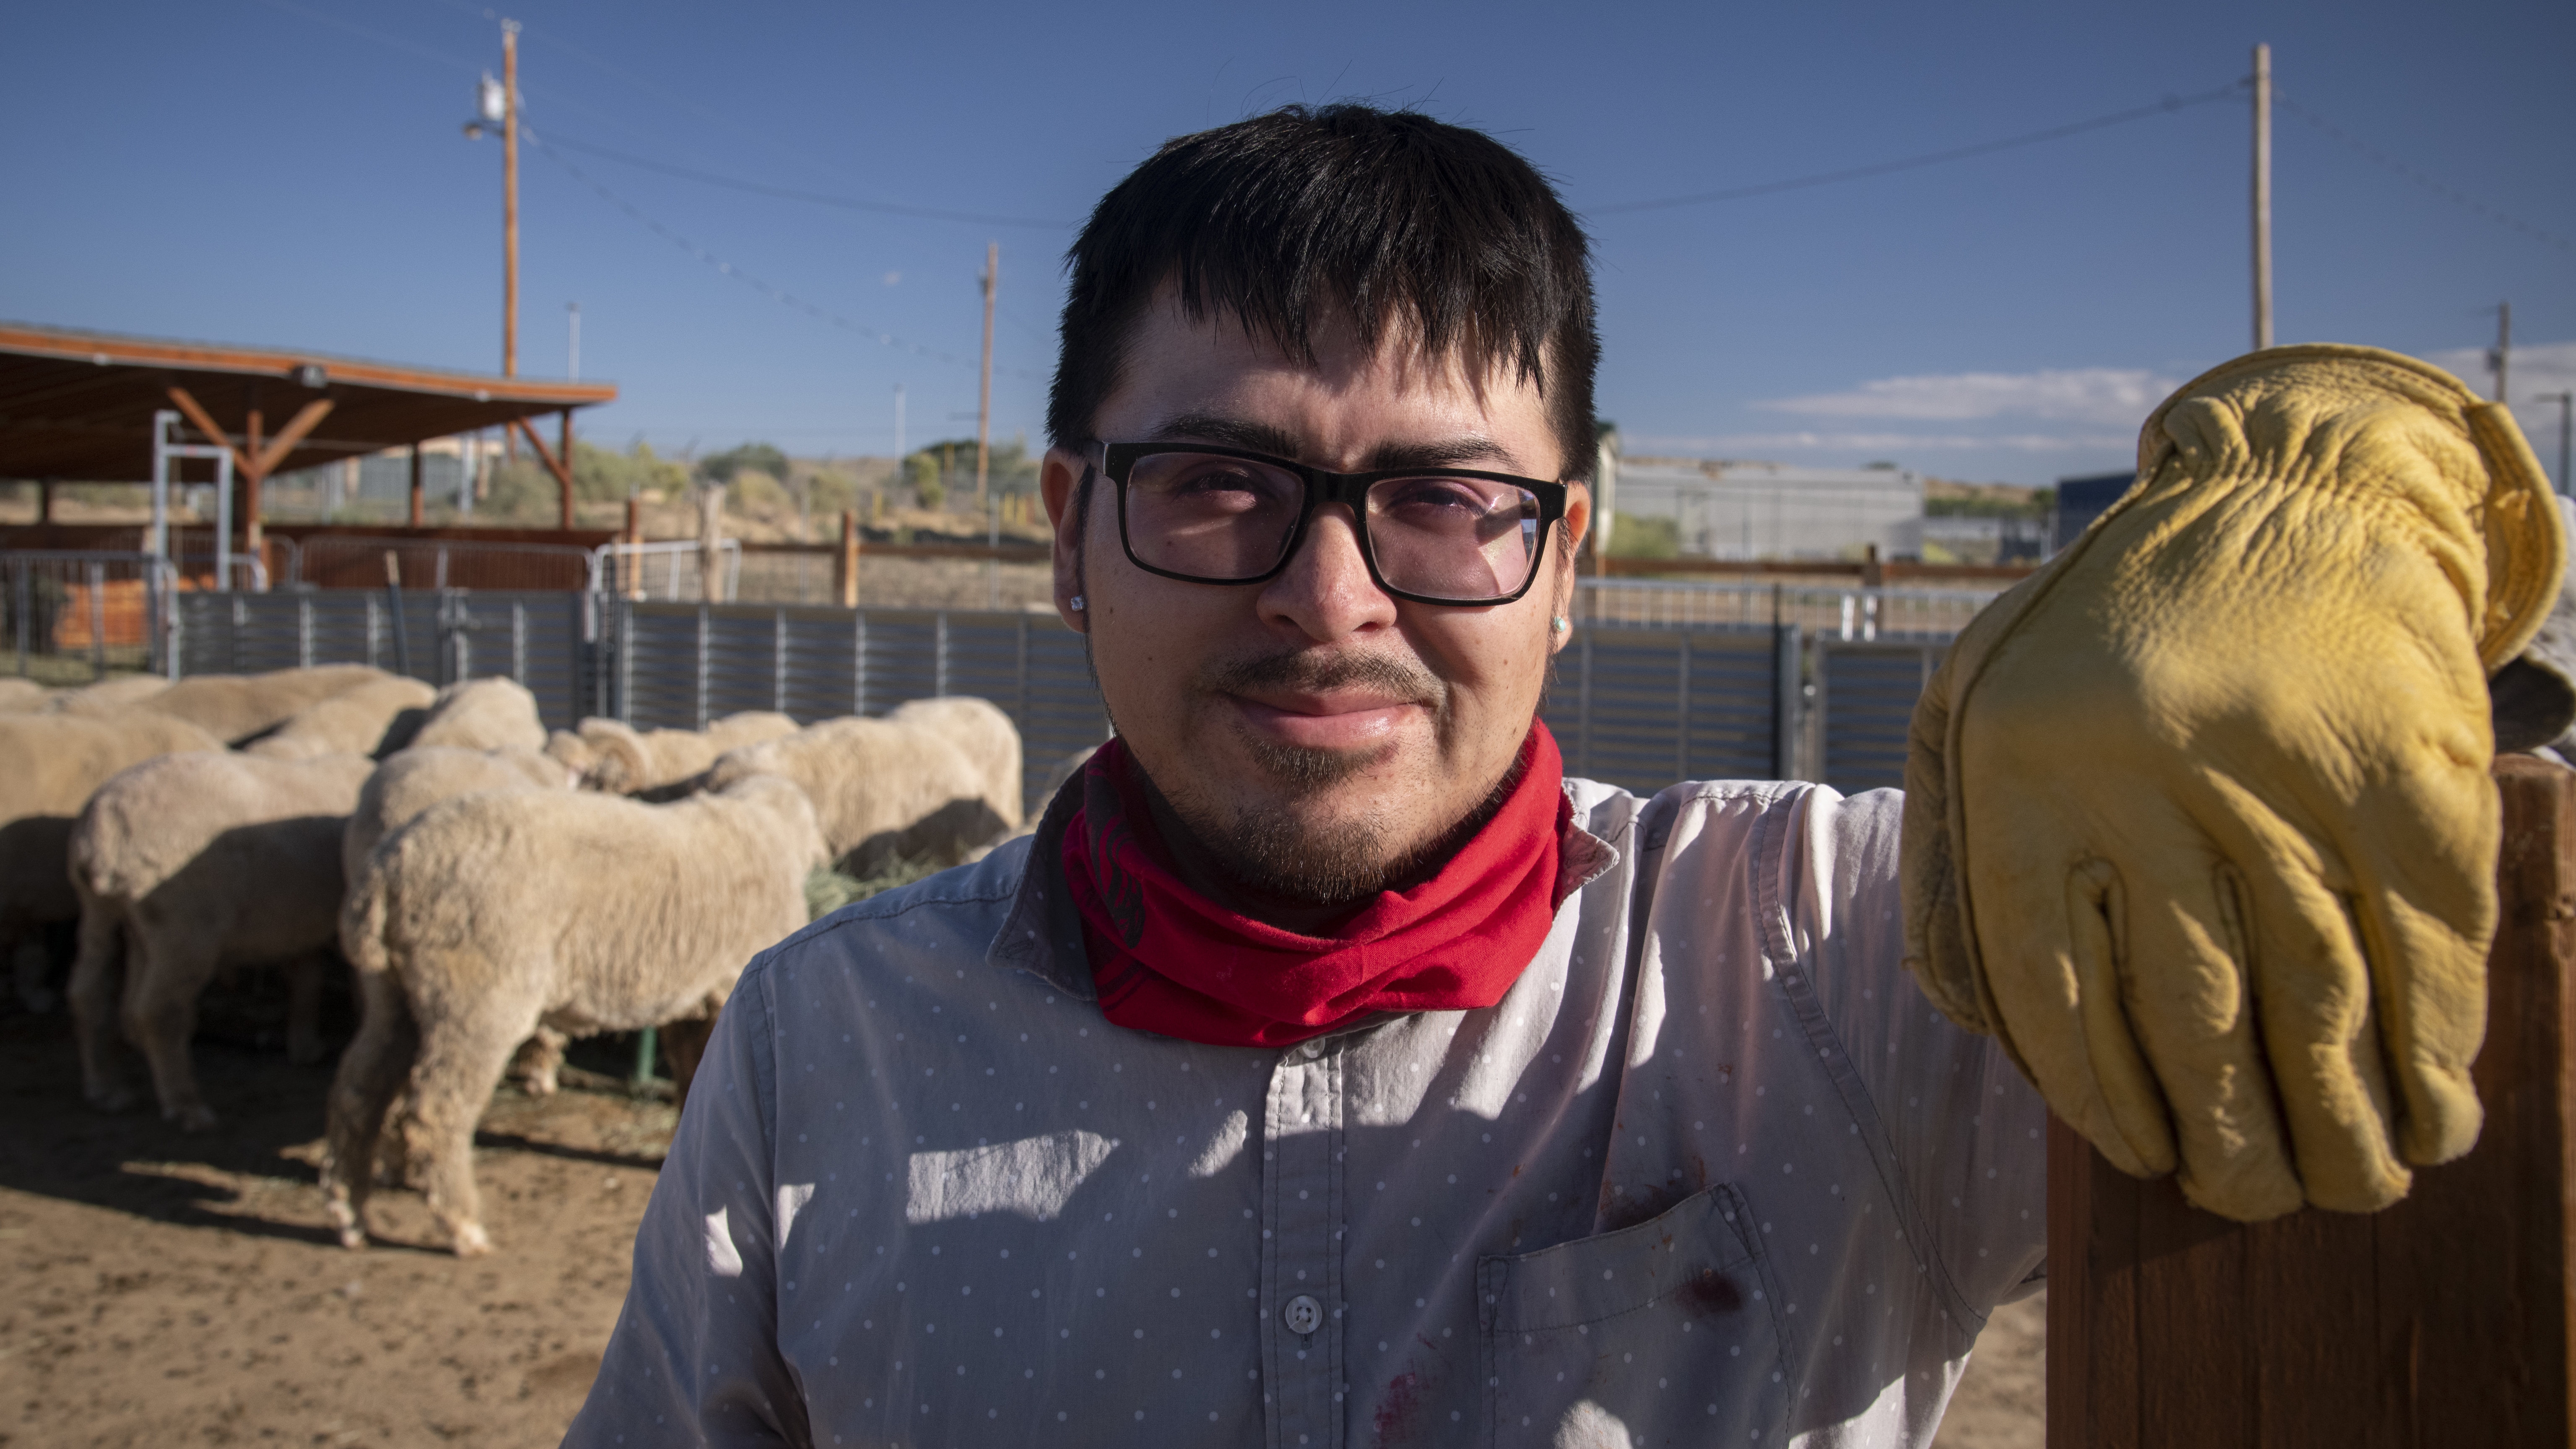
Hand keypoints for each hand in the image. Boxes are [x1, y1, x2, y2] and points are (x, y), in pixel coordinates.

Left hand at [1901, 346, 2562, 1219]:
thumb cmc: (2103, 636)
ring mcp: (2280, 770)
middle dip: (2233, 1136)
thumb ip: (1958, 864)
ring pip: (2317, 997)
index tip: (2143, 1159)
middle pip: (2194, 1013)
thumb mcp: (1973, 711)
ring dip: (2343, 1119)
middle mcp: (2143, 773)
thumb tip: (1985, 1030)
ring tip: (2351, 1189)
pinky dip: (2436, 1046)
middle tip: (2252, 1201)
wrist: (2282, 497)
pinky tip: (2437, 1112)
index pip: (2049, 988)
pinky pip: (2421, 942)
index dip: (2102, 1098)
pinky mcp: (2405, 769)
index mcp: (2020, 768)